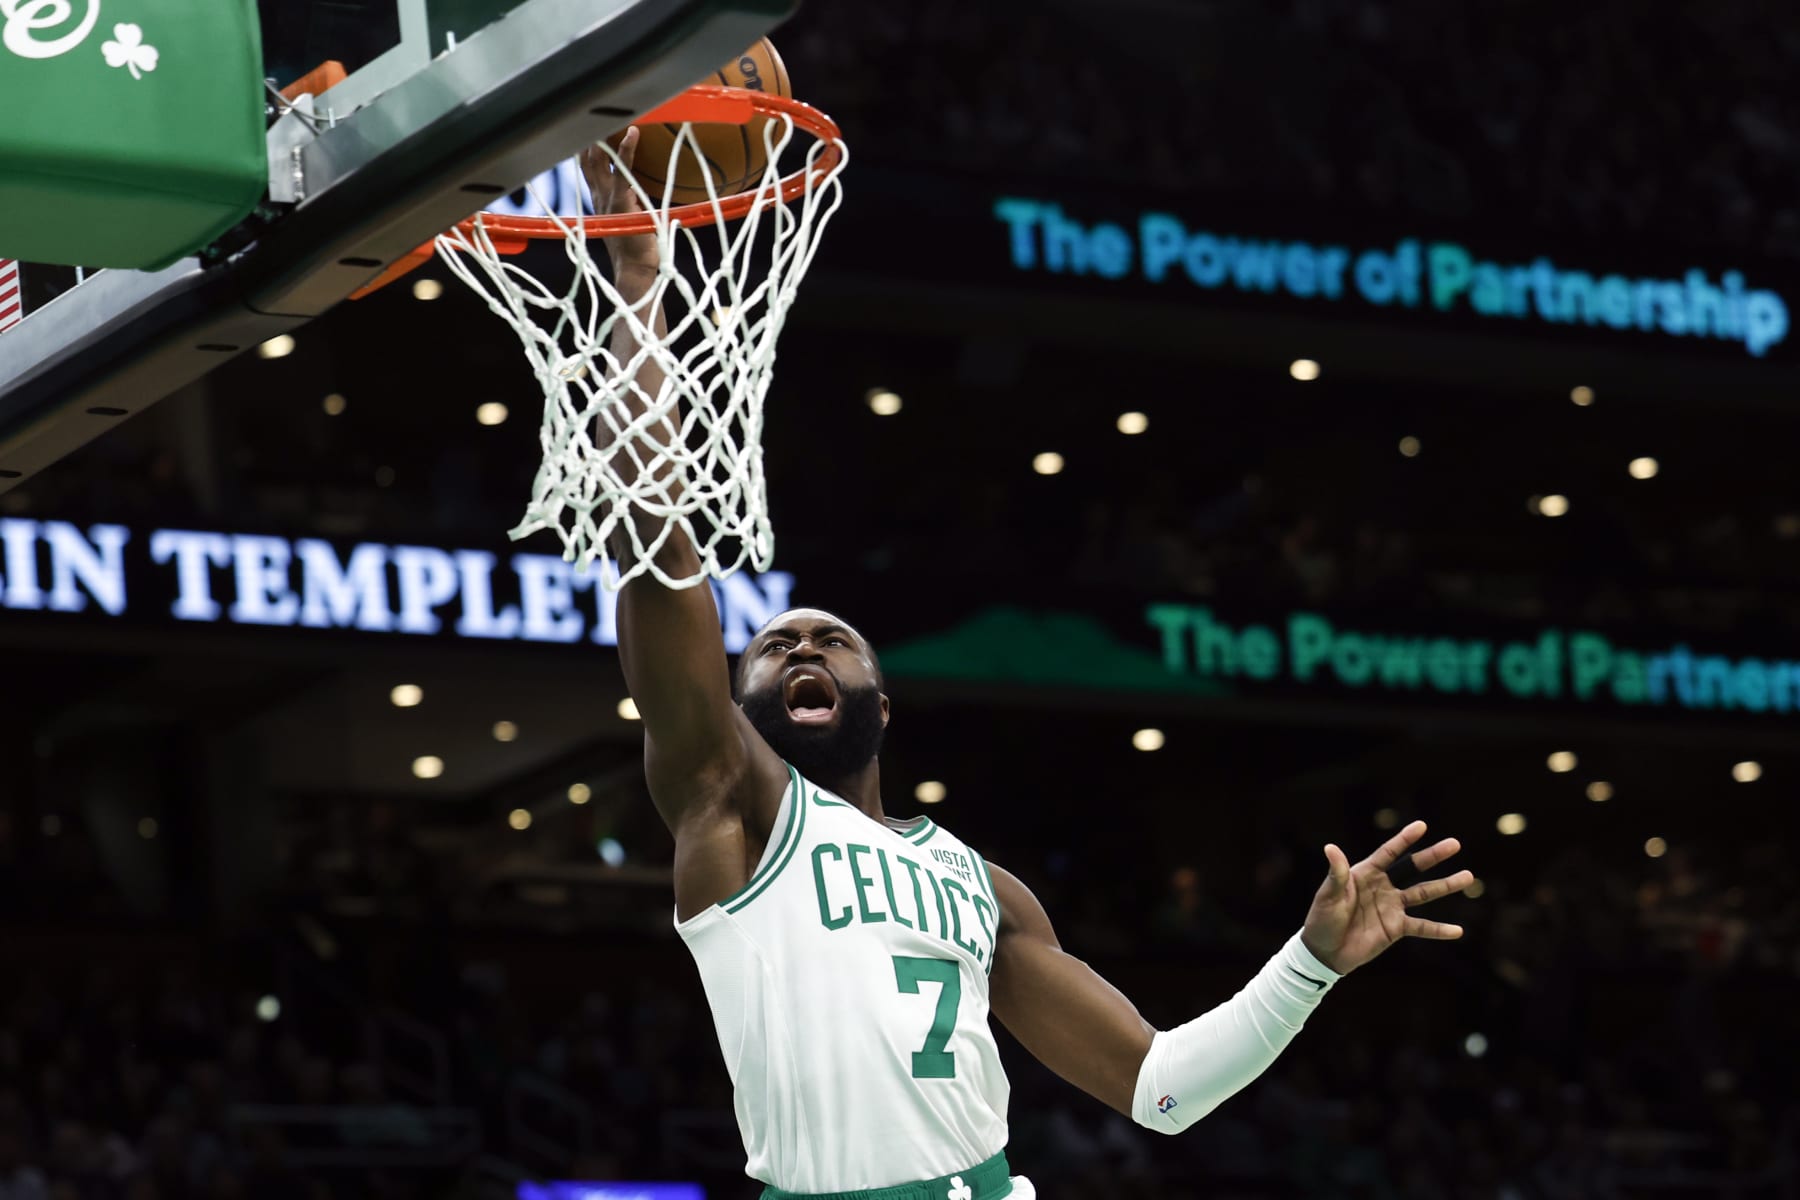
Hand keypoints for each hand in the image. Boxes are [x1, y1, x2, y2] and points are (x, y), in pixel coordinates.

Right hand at [580, 127, 658, 280]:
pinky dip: (627, 149)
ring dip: (603, 135)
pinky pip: (622, 169)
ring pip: (600, 158)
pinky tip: (632, 131)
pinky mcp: (620, 199)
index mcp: (600, 199)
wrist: (634, 269)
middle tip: (590, 110)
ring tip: (607, 113)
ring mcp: (607, 196)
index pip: (588, 167)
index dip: (585, 146)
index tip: (586, 125)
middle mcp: (599, 195)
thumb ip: (631, 202)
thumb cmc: (636, 246)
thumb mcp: (629, 219)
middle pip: (588, 158)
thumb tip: (641, 190)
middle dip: (587, 135)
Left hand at [1299, 821, 1473, 973]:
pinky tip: (1458, 930)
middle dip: (1433, 856)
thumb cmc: (1322, 919)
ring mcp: (1392, 907)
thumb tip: (1330, 848)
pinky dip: (1439, 930)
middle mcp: (1383, 886)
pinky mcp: (1396, 928)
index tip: (1422, 826)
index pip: (1388, 853)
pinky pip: (1421, 927)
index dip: (1404, 840)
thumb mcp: (1328, 895)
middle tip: (1455, 844)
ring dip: (1445, 886)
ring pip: (1423, 893)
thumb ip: (1336, 874)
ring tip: (1468, 877)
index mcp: (1365, 873)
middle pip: (1412, 868)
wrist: (1325, 951)